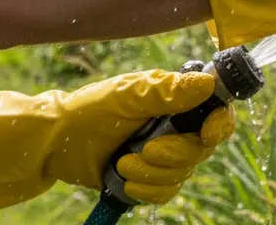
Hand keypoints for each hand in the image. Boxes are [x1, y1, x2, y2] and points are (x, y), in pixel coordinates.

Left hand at [0, 70, 234, 216]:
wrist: (55, 144)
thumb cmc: (89, 110)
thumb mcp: (128, 95)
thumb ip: (169, 90)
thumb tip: (208, 82)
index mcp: (176, 101)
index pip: (217, 113)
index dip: (220, 125)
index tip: (207, 134)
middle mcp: (175, 127)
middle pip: (202, 150)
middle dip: (173, 155)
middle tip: (143, 150)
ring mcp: (164, 155)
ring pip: (183, 174)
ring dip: (153, 174)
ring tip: (123, 164)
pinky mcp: (149, 178)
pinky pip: (165, 193)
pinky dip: (147, 190)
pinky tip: (126, 181)